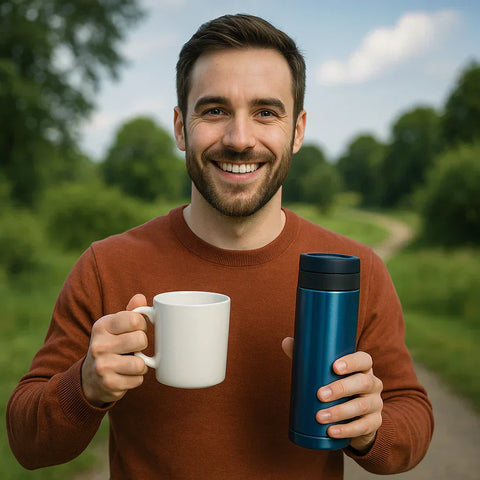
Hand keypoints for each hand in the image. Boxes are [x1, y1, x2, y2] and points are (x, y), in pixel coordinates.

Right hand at [81, 294, 148, 406]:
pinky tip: (126, 375)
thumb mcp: (115, 327)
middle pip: (141, 340)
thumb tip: (140, 297)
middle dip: (142, 344)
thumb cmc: (110, 345)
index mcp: (102, 326)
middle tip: (134, 347)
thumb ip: (130, 312)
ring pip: (140, 363)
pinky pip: (138, 380)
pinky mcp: (109, 384)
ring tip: (131, 362)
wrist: (90, 378)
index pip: (135, 319)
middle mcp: (99, 345)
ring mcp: (102, 366)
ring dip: (141, 364)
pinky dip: (136, 378)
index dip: (142, 325)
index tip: (137, 329)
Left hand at [282, 337, 382, 452]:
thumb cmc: (337, 384)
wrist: (356, 414)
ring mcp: (375, 404)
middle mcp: (373, 384)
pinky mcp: (374, 423)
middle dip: (340, 388)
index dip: (352, 362)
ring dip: (339, 412)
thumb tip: (286, 342)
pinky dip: (347, 430)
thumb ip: (308, 357)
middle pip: (363, 383)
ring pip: (362, 406)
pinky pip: (364, 427)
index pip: (364, 360)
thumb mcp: (327, 371)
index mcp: (363, 367)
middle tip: (320, 395)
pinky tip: (332, 431)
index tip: (334, 367)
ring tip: (320, 416)